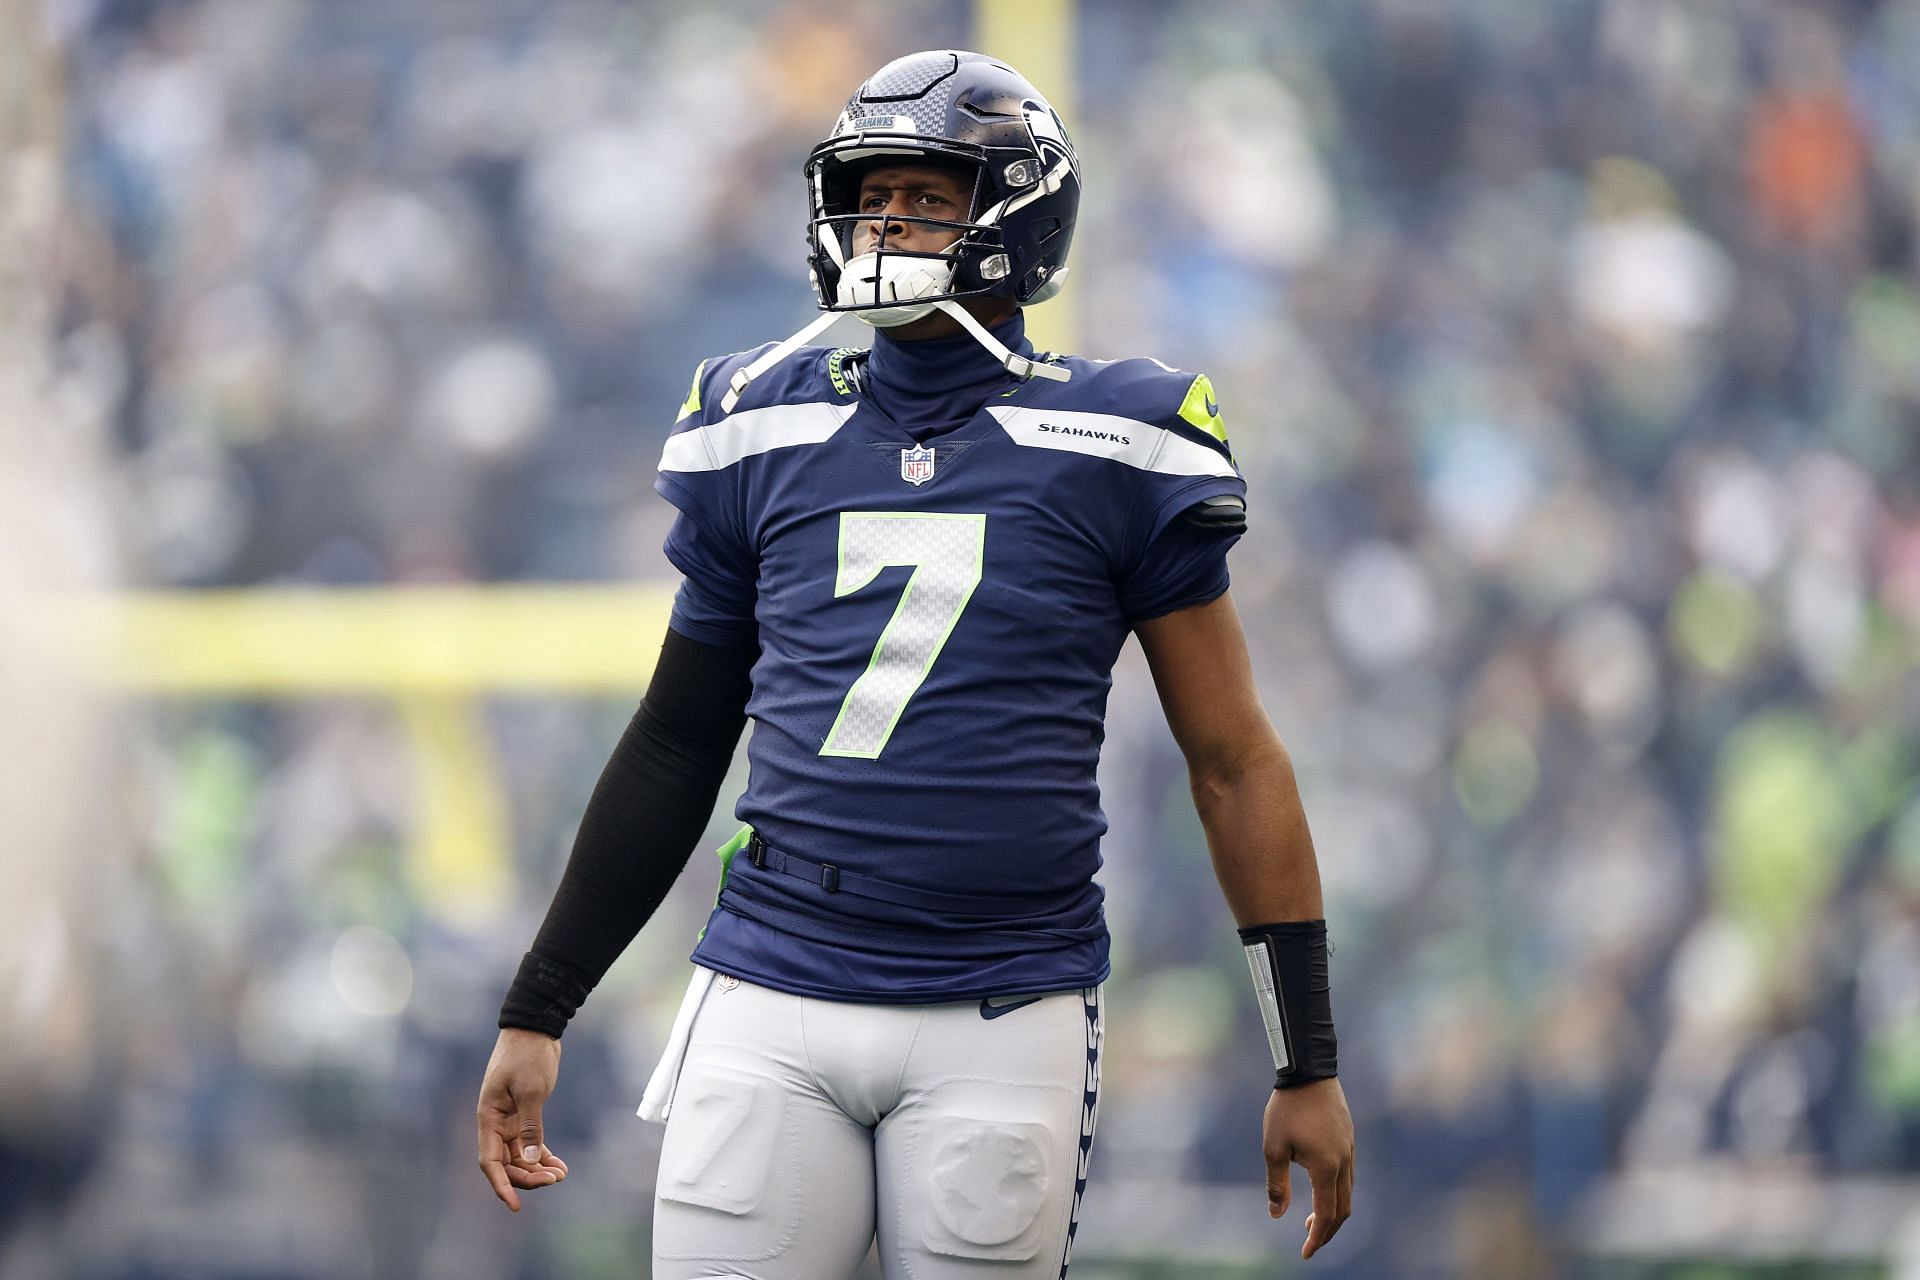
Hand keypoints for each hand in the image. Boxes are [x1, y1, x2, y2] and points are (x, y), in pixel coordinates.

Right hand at [477, 1027, 569, 1210]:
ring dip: (537, 1168)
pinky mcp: (524, 1115)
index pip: (490, 1161)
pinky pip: (530, 1144)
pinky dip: (543, 1155)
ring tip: (561, 1175)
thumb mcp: (531, 1090)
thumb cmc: (527, 1056)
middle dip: (527, 1177)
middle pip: (506, 1163)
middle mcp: (496, 1123)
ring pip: (520, 1156)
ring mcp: (509, 1120)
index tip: (515, 1205)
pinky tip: (560, 1166)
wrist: (534, 1030)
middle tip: (554, 1180)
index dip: (501, 1185)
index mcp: (489, 1118)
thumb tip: (532, 1161)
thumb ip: (531, 1126)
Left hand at [1263, 1077, 1353, 1259]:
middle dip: (1327, 1231)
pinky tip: (1320, 1190)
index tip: (1306, 1253)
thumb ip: (1276, 1184)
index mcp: (1326, 1167)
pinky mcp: (1349, 1140)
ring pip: (1348, 1193)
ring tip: (1310, 1220)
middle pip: (1343, 1210)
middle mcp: (1344, 1162)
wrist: (1309, 1071)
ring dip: (1332, 1212)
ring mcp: (1350, 1150)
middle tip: (1309, 1242)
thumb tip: (1277, 1215)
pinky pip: (1348, 1176)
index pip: (1326, 1215)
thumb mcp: (1273, 1147)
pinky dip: (1337, 1193)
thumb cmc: (1287, 1108)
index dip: (1317, 1238)